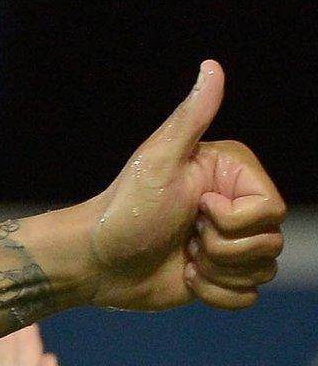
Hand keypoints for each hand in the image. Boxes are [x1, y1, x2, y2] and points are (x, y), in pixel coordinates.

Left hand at [77, 61, 284, 310]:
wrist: (92, 260)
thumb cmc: (121, 209)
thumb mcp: (157, 160)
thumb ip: (191, 116)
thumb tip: (212, 66)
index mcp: (233, 178)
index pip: (272, 212)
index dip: (233, 221)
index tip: (195, 208)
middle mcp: (237, 209)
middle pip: (270, 244)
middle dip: (221, 249)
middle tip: (182, 235)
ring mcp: (229, 245)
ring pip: (261, 272)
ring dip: (216, 272)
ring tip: (181, 254)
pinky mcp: (218, 278)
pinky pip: (245, 299)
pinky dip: (214, 295)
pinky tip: (184, 277)